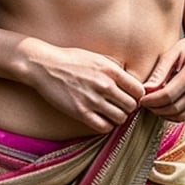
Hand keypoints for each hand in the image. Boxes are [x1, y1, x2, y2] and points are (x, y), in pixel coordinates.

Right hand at [25, 43, 144, 132]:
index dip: (136, 96)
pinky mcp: (81, 112)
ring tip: (109, 111)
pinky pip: (104, 127)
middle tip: (118, 105)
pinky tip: (99, 117)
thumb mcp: (97, 57)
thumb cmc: (71, 60)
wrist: (45, 66)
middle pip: (131, 106)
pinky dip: (105, 125)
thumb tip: (132, 82)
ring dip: (117, 117)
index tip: (129, 96)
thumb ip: (115, 70)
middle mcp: (104, 85)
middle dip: (128, 107)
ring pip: (120, 118)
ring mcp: (93, 100)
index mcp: (111, 70)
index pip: (139, 91)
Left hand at [139, 22, 184, 120]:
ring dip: (164, 113)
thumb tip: (146, 88)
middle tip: (144, 102)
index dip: (151, 100)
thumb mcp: (173, 52)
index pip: (167, 96)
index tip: (141, 98)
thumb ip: (160, 72)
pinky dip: (174, 113)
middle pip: (173, 109)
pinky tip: (165, 104)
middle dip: (155, 108)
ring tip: (153, 104)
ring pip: (180, 115)